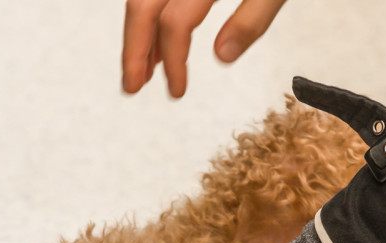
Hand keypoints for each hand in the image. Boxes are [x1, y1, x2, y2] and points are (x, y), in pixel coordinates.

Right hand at [122, 0, 289, 96]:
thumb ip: (253, 18)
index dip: (173, 61)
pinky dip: (154, 6)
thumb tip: (223, 56)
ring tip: (145, 65)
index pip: (175, 22)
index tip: (177, 90)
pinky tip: (159, 29)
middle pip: (142, 3)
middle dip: (134, 48)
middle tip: (132, 87)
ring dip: (141, 28)